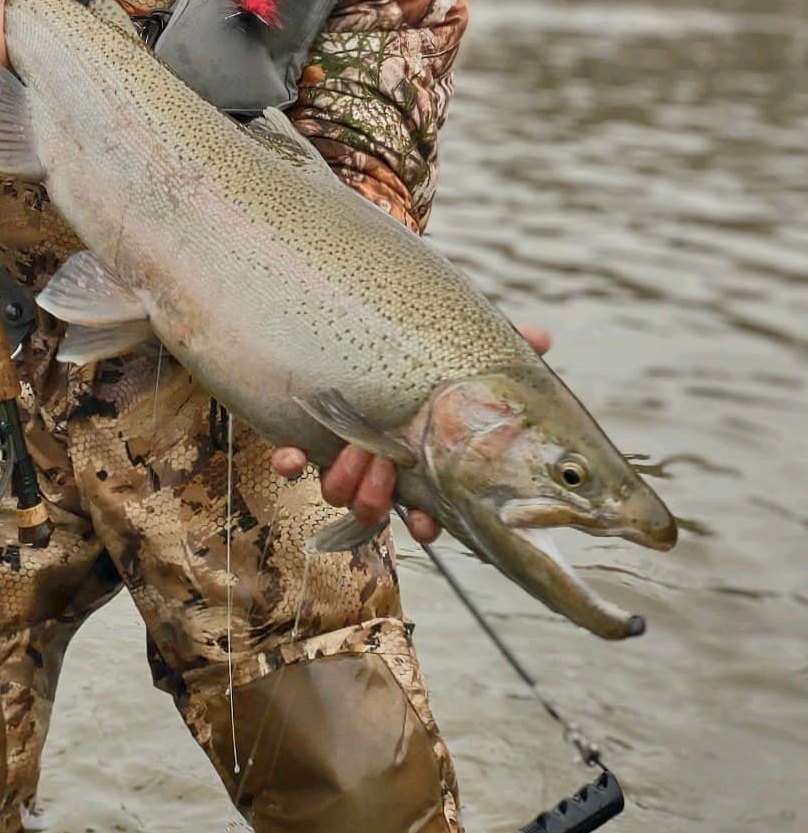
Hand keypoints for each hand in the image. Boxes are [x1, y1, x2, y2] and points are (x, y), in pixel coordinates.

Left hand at [271, 322, 552, 544]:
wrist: (355, 309)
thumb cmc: (422, 338)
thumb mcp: (461, 343)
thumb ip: (501, 343)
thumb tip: (541, 339)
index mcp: (420, 454)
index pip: (428, 506)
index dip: (427, 523)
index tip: (426, 523)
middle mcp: (378, 460)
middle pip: (375, 506)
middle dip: (378, 496)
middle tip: (386, 462)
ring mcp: (340, 448)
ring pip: (338, 491)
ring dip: (345, 481)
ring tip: (356, 448)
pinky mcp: (305, 429)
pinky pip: (293, 460)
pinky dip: (291, 462)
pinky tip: (291, 455)